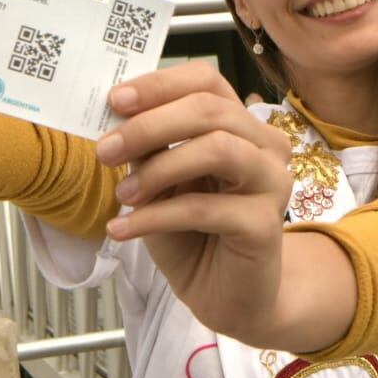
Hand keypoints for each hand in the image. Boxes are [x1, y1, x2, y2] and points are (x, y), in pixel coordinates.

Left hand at [96, 61, 293, 343]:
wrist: (228, 297)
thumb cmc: (193, 235)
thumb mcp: (160, 183)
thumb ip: (149, 148)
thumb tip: (114, 118)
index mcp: (240, 125)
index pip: (207, 80)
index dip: (160, 84)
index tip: (115, 101)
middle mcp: (266, 145)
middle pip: (210, 110)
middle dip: (149, 126)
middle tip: (105, 151)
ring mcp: (272, 182)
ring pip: (217, 148)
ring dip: (159, 168)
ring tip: (123, 195)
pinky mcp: (266, 225)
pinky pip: (205, 208)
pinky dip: (156, 216)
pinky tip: (122, 230)